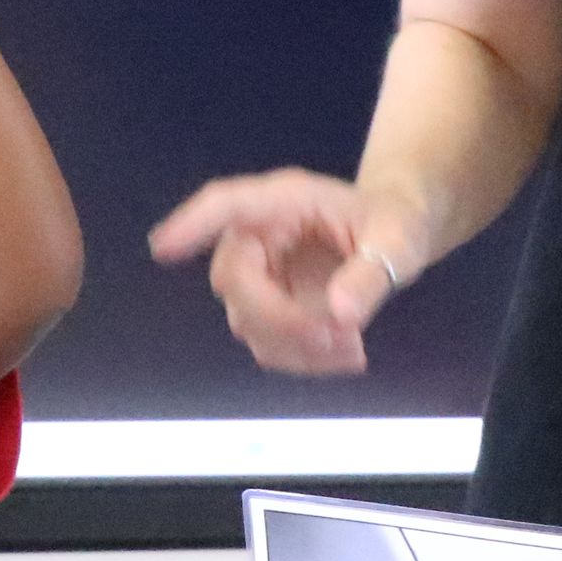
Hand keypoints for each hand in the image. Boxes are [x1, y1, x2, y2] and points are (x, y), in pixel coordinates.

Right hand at [149, 171, 425, 374]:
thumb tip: (341, 313)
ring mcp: (259, 277)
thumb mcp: (398, 239)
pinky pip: (269, 344)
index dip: (191, 225)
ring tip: (353, 346)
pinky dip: (305, 359)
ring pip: (248, 322)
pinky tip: (347, 352)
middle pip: (235, 280)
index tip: (162, 247)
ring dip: (296, 345)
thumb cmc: (395, 221)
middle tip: (338, 335)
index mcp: (284, 201)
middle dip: (280, 317)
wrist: (394, 237)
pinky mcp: (269, 311)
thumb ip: (371, 273)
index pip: (225, 205)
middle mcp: (260, 236)